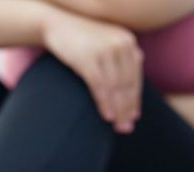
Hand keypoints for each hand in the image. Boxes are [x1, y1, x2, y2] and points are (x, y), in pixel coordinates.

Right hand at [42, 10, 142, 132]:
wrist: (56, 22)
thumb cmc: (82, 38)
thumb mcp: (106, 43)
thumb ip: (121, 57)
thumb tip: (137, 77)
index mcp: (128, 42)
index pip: (135, 77)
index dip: (135, 99)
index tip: (134, 117)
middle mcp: (121, 44)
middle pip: (127, 84)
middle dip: (127, 109)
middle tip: (126, 128)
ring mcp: (105, 50)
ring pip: (115, 87)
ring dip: (118, 110)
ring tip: (118, 127)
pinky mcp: (89, 58)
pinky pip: (100, 86)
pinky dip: (104, 103)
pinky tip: (107, 116)